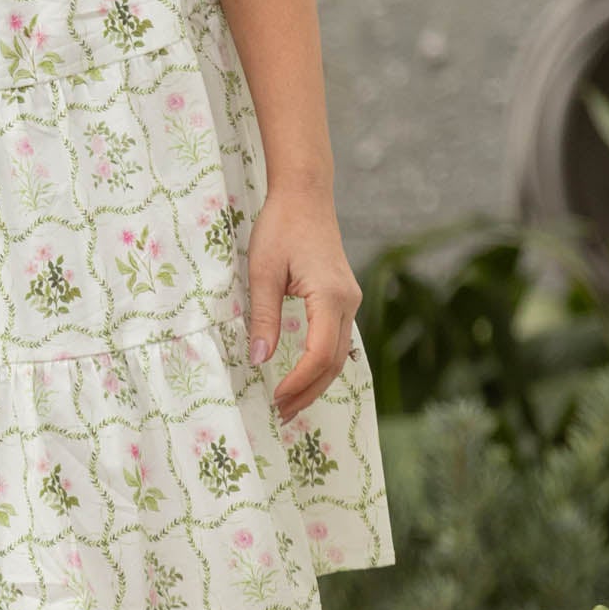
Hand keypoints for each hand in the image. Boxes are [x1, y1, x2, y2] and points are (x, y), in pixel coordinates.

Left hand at [245, 183, 360, 419]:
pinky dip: (322, 364)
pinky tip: (303, 376)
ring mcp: (349, 301)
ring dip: (316, 382)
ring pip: (339, 355)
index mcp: (330, 297)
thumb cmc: (280, 228)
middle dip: (308, 391)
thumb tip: (259, 360)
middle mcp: (348, 303)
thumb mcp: (262, 273)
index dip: (298, 382)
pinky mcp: (343, 299)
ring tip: (289, 403)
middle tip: (280, 413)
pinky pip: (337, 341)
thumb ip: (263, 318)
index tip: (274, 397)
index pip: (319, 355)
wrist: (305, 196)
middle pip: (334, 362)